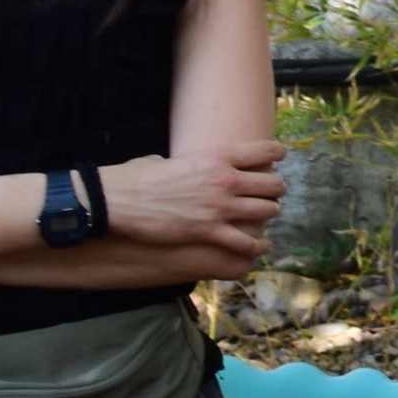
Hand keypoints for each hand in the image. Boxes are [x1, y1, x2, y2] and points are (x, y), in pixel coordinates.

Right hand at [102, 145, 284, 269]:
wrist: (118, 200)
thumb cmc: (136, 179)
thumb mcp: (166, 159)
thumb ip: (180, 163)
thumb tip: (168, 165)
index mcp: (218, 156)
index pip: (266, 150)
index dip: (277, 154)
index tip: (278, 159)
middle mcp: (226, 180)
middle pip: (273, 184)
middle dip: (274, 190)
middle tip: (270, 194)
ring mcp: (220, 207)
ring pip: (267, 211)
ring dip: (268, 215)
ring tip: (265, 217)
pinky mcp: (210, 231)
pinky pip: (247, 242)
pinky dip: (258, 247)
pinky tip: (261, 247)